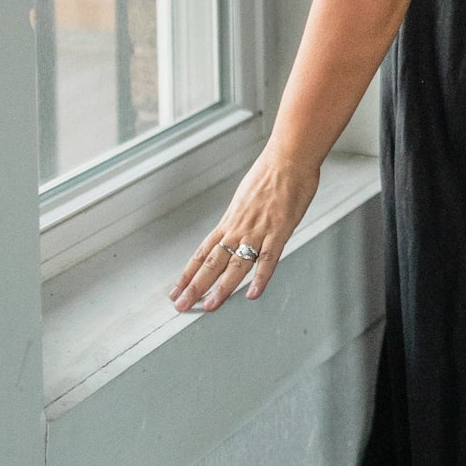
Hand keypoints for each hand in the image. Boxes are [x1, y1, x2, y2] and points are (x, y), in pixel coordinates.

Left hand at [167, 146, 320, 312]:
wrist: (288, 159)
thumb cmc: (271, 172)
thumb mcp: (246, 196)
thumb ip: (241, 217)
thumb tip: (236, 228)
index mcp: (230, 220)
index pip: (203, 252)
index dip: (189, 273)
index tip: (177, 289)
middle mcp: (239, 228)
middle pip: (212, 262)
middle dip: (196, 286)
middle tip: (182, 305)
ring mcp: (258, 231)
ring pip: (236, 265)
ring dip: (221, 288)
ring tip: (210, 306)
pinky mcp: (279, 231)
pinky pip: (268, 259)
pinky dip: (260, 277)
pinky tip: (253, 293)